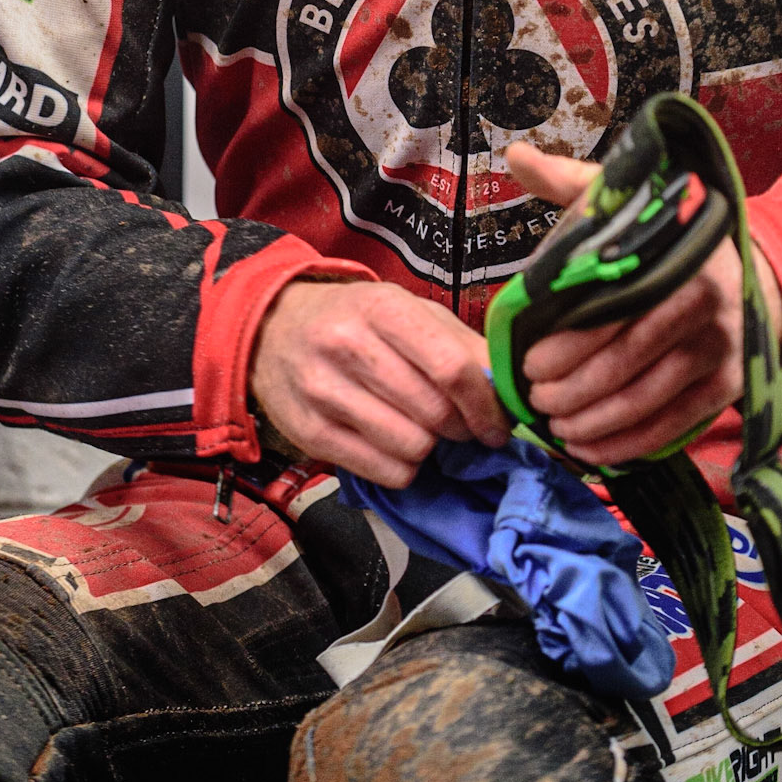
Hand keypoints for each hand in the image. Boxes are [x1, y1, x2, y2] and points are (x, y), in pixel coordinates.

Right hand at [250, 280, 510, 486]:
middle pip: (434, 412)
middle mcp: (347, 346)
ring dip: (430, 448)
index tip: (497, 423)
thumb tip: (508, 385)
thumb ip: (460, 343)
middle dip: (461, 427)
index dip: (485, 405)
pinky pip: (383, 472)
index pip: (452, 368)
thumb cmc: (355, 318)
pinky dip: (403, 467)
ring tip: (422, 429)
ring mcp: (323, 391)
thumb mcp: (407, 310)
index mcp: (383, 309)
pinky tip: (396, 445)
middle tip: (460, 425)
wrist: (273, 327)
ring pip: (411, 447)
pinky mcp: (308, 433)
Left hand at [505, 142, 781, 467]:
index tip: (528, 364)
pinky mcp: (729, 385)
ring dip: (593, 422)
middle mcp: (705, 302)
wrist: (743, 265)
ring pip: (646, 400)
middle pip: (625, 362)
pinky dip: (628, 444)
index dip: (566, 345)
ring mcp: (721, 348)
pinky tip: (590, 448)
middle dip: (571, 391)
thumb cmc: (662, 235)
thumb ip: (571, 182)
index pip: (610, 312)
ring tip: (556, 425)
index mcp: (675, 255)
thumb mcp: (626, 200)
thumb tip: (517, 155)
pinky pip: (674, 425)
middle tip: (535, 401)